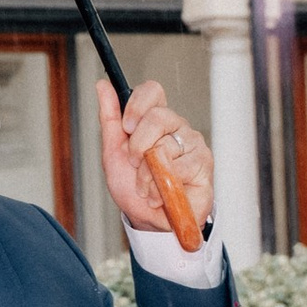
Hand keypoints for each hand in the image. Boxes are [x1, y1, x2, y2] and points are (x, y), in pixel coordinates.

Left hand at [96, 78, 213, 234]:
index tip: (127, 127)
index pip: (153, 91)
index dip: (138, 104)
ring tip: (148, 187)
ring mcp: (194, 144)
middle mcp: (177, 127)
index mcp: (155, 119)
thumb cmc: (134, 187)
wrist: (150, 221)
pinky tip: (163, 194)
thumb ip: (110, 118)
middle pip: (158, 116)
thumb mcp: (113, 152)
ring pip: (166, 146)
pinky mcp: (204, 165)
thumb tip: (102, 86)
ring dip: (148, 174)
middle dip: (138, 145)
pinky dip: (164, 186)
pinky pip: (180, 168)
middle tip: (135, 164)